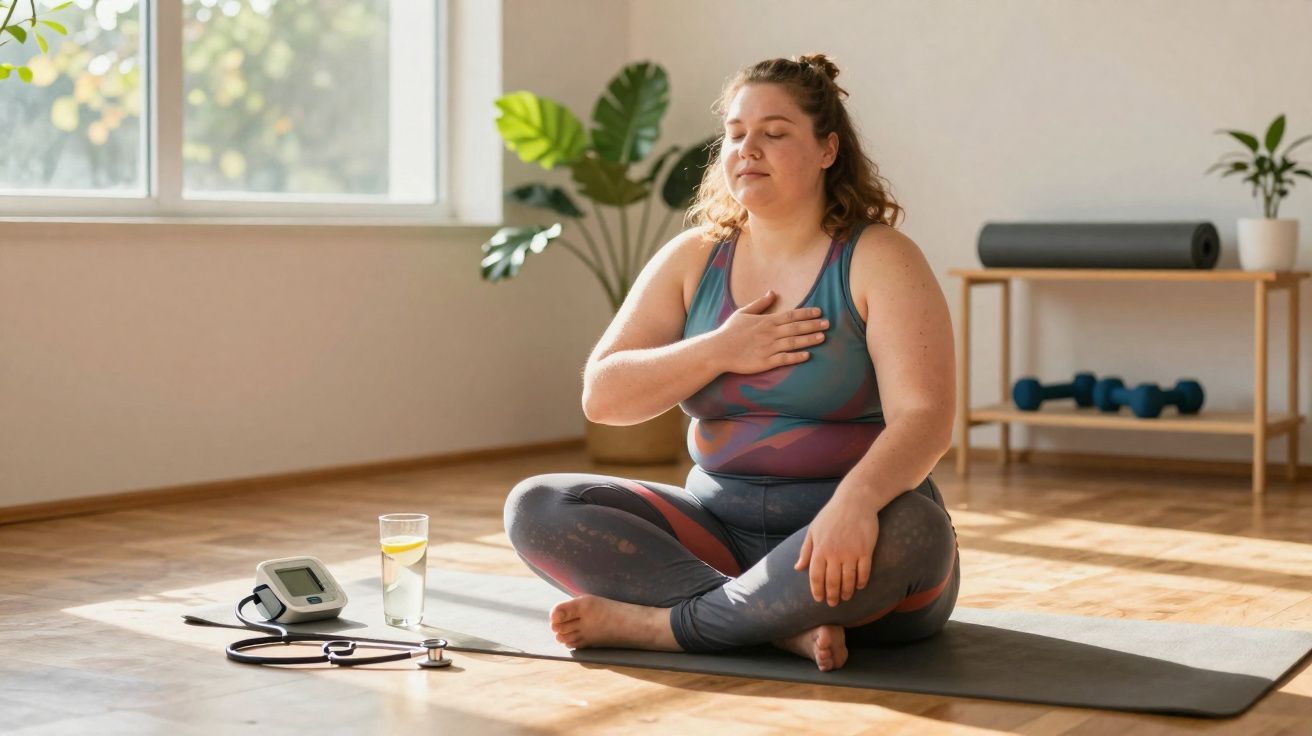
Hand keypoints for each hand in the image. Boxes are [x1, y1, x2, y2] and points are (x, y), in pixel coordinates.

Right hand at [710, 290, 829, 374]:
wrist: (718, 350)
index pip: (791, 315)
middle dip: (813, 325)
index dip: (806, 313)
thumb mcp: (743, 312)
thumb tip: (772, 292)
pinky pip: (784, 359)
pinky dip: (796, 357)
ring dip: (809, 339)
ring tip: (822, 337)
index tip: (819, 312)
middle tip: (828, 324)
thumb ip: (760, 303)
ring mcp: (769, 348)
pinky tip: (807, 355)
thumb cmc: (729, 331)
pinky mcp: (765, 362)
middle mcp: (770, 333)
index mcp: (766, 321)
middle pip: (796, 328)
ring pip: (793, 343)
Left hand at [794, 489, 879, 606]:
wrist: (855, 501)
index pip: (816, 576)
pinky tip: (859, 586)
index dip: (817, 590)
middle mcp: (834, 553)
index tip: (819, 599)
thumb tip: (797, 568)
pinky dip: (861, 582)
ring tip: (846, 597)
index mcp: (820, 549)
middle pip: (832, 582)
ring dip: (847, 592)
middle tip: (833, 603)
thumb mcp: (813, 530)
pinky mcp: (866, 551)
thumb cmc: (832, 515)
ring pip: (848, 580)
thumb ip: (806, 550)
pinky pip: (864, 572)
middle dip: (832, 596)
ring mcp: (851, 553)